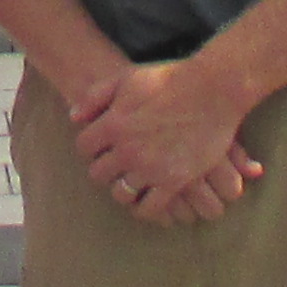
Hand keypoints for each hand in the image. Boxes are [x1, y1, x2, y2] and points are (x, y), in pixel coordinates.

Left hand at [69, 56, 262, 213]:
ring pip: (121, 193)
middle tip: (117, 165)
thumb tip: (73, 118)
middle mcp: (127, 150)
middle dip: (105, 168)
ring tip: (132, 181)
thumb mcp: (127, 78)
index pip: (84, 147)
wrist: (212, 90)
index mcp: (113, 124)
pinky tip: (148, 199)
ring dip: (124, 188)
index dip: (91, 146)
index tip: (102, 146)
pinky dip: (145, 208)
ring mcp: (150, 168)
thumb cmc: (170, 79)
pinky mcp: (174, 181)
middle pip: (98, 174)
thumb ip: (96, 97)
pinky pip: (149, 208)